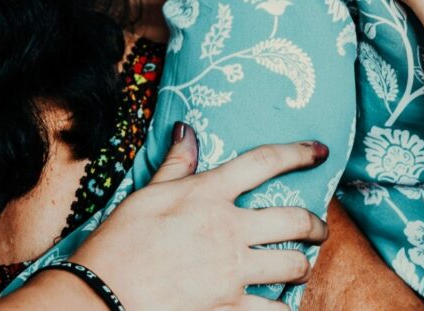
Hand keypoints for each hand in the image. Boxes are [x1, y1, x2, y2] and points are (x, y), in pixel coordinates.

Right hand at [70, 124, 330, 310]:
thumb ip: (176, 166)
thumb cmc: (119, 242)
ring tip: (300, 266)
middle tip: (317, 229)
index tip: (319, 152)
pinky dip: (282, 309)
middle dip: (315, 225)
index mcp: (209, 194)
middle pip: (295, 220)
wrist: (103, 293)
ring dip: (302, 265)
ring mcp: (233, 271)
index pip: (264, 162)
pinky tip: (280, 305)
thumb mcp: (146, 195)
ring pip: (293, 265)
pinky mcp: (229, 307)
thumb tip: (187, 130)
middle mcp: (229, 229)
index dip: (298, 153)